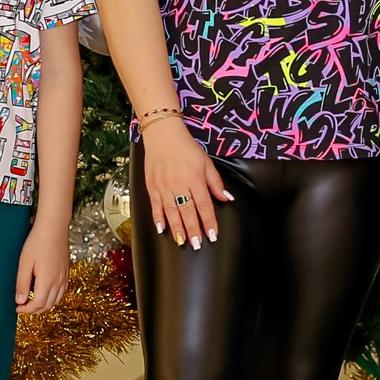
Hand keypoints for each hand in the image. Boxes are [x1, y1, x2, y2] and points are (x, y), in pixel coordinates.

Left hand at [16, 223, 68, 313]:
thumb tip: (20, 301)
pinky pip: (61, 292)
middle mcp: (58, 281)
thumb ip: (22, 283)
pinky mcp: (66, 273)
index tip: (17, 308)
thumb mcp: (25, 263)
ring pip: (56, 301)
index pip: (38, 304)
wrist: (54, 228)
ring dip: (44, 305)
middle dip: (34, 310)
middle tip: (22, 307)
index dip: (26, 310)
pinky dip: (53, 298)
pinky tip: (44, 292)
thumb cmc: (37, 243)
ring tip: (32, 301)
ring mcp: (64, 277)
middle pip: (48, 305)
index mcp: (47, 280)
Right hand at [143, 115, 231, 249]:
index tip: (212, 235)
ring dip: (177, 228)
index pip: (204, 205)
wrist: (163, 135)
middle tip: (196, 244)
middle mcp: (179, 185)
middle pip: (187, 212)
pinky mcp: (152, 186)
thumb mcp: (206, 162)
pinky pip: (155, 205)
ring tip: (182, 241)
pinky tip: (162, 229)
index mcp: (195, 179)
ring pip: (171, 212)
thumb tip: (226, 198)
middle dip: (193, 230)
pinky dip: (158, 218)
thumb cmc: (187, 148)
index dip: (208, 222)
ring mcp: (164, 186)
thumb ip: (216, 182)